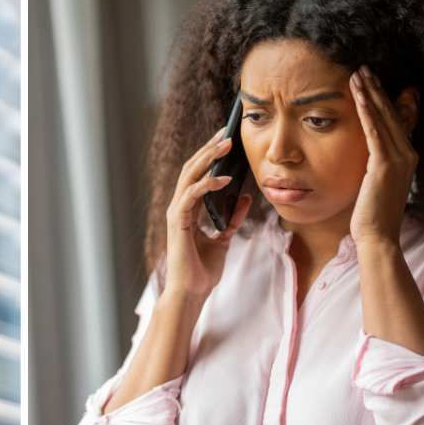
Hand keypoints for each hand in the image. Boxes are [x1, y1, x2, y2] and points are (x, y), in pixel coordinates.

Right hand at [165, 130, 253, 300]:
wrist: (191, 292)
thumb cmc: (202, 270)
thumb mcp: (224, 239)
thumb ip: (232, 219)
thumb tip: (247, 198)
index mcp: (188, 209)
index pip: (197, 174)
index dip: (210, 155)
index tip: (226, 139)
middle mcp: (179, 207)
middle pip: (192, 169)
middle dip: (210, 149)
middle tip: (227, 132)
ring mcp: (177, 213)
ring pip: (189, 176)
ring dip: (208, 158)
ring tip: (226, 145)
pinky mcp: (179, 223)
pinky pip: (192, 196)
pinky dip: (207, 185)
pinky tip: (225, 179)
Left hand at [349, 65, 417, 246]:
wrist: (378, 236)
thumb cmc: (373, 214)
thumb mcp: (376, 182)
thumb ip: (376, 164)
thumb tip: (368, 154)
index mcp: (407, 157)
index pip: (397, 120)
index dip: (385, 98)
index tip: (373, 81)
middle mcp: (408, 154)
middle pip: (392, 113)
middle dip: (376, 89)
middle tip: (364, 68)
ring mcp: (399, 158)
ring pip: (383, 117)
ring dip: (370, 93)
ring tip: (358, 73)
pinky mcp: (385, 164)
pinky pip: (374, 131)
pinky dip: (366, 111)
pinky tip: (358, 95)